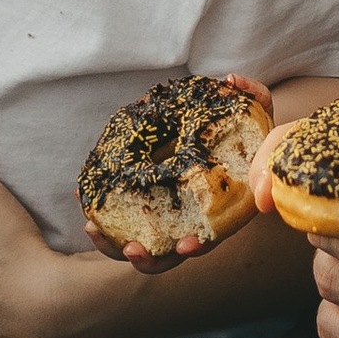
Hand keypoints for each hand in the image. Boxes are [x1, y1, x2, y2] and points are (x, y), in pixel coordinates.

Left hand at [107, 69, 277, 275]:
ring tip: (92, 227)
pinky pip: (120, 215)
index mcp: (220, 211)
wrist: (233, 137)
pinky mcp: (143, 202)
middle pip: (167, 254)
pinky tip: (82, 193)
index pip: (208, 237)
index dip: (197, 245)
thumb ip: (251, 94)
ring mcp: (166, 217)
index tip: (186, 246)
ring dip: (113, 243)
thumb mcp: (257, 112)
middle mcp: (190, 221)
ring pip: (139, 242)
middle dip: (148, 257)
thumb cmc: (246, 129)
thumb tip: (230, 80)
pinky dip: (100, 210)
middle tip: (131, 248)